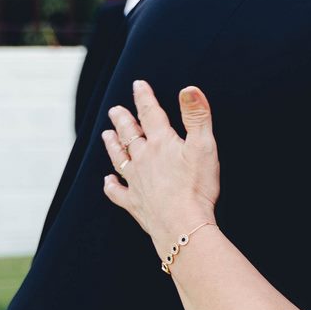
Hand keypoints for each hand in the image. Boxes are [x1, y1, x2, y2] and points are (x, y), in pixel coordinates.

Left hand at [100, 81, 220, 256]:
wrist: (182, 224)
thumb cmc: (196, 186)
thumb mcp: (204, 146)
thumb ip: (197, 116)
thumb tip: (189, 88)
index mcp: (161, 143)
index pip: (150, 114)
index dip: (144, 97)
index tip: (138, 85)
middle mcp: (143, 159)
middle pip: (130, 134)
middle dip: (123, 120)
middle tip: (115, 110)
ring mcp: (135, 181)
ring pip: (119, 158)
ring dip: (113, 145)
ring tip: (107, 134)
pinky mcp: (134, 203)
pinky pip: (117, 192)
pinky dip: (111, 186)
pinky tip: (107, 181)